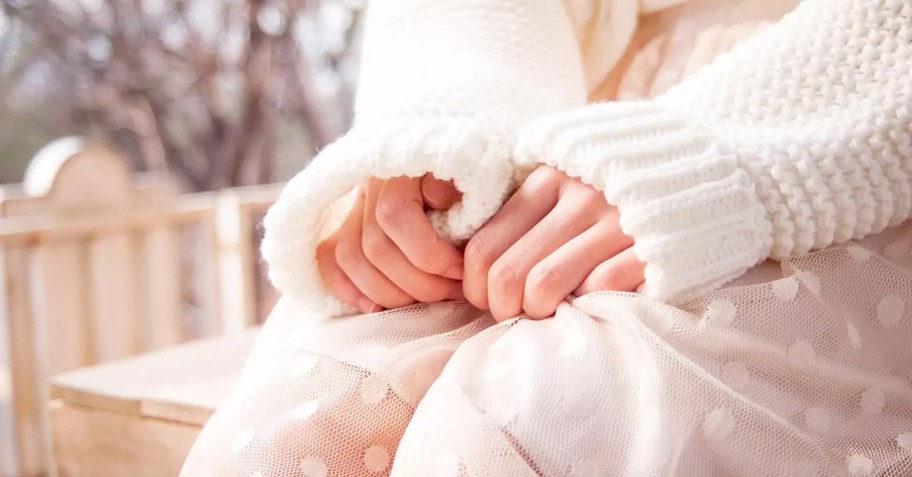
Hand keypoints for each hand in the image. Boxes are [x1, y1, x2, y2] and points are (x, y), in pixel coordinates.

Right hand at [317, 175, 464, 312]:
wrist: (463, 168)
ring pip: (351, 259)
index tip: (460, 271)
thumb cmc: (475, 184)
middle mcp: (370, 184)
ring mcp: (353, 207)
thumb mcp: (477, 177)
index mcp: (402, 168)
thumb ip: (462, 183)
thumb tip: (439, 196)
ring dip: (391, 293)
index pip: (395, 214)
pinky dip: (350, 289)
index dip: (429, 254)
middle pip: (375, 247)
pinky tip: (379, 307)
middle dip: (418, 282)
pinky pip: (328, 260)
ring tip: (428, 299)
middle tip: (452, 292)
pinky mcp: (342, 227)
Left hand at [463, 165, 644, 320]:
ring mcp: (616, 222)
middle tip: (512, 314)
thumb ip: (528, 207)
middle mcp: (578, 197)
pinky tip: (588, 301)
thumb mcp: (570, 175)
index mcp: (549, 178)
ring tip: (545, 313)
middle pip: (508, 273)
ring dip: (534, 313)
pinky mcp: (651, 248)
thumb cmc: (623, 184)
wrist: (711, 169)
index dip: (473, 284)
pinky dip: (584, 304)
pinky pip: (598, 289)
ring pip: (544, 286)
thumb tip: (475, 262)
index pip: (484, 245)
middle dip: (499, 307)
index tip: (485, 298)